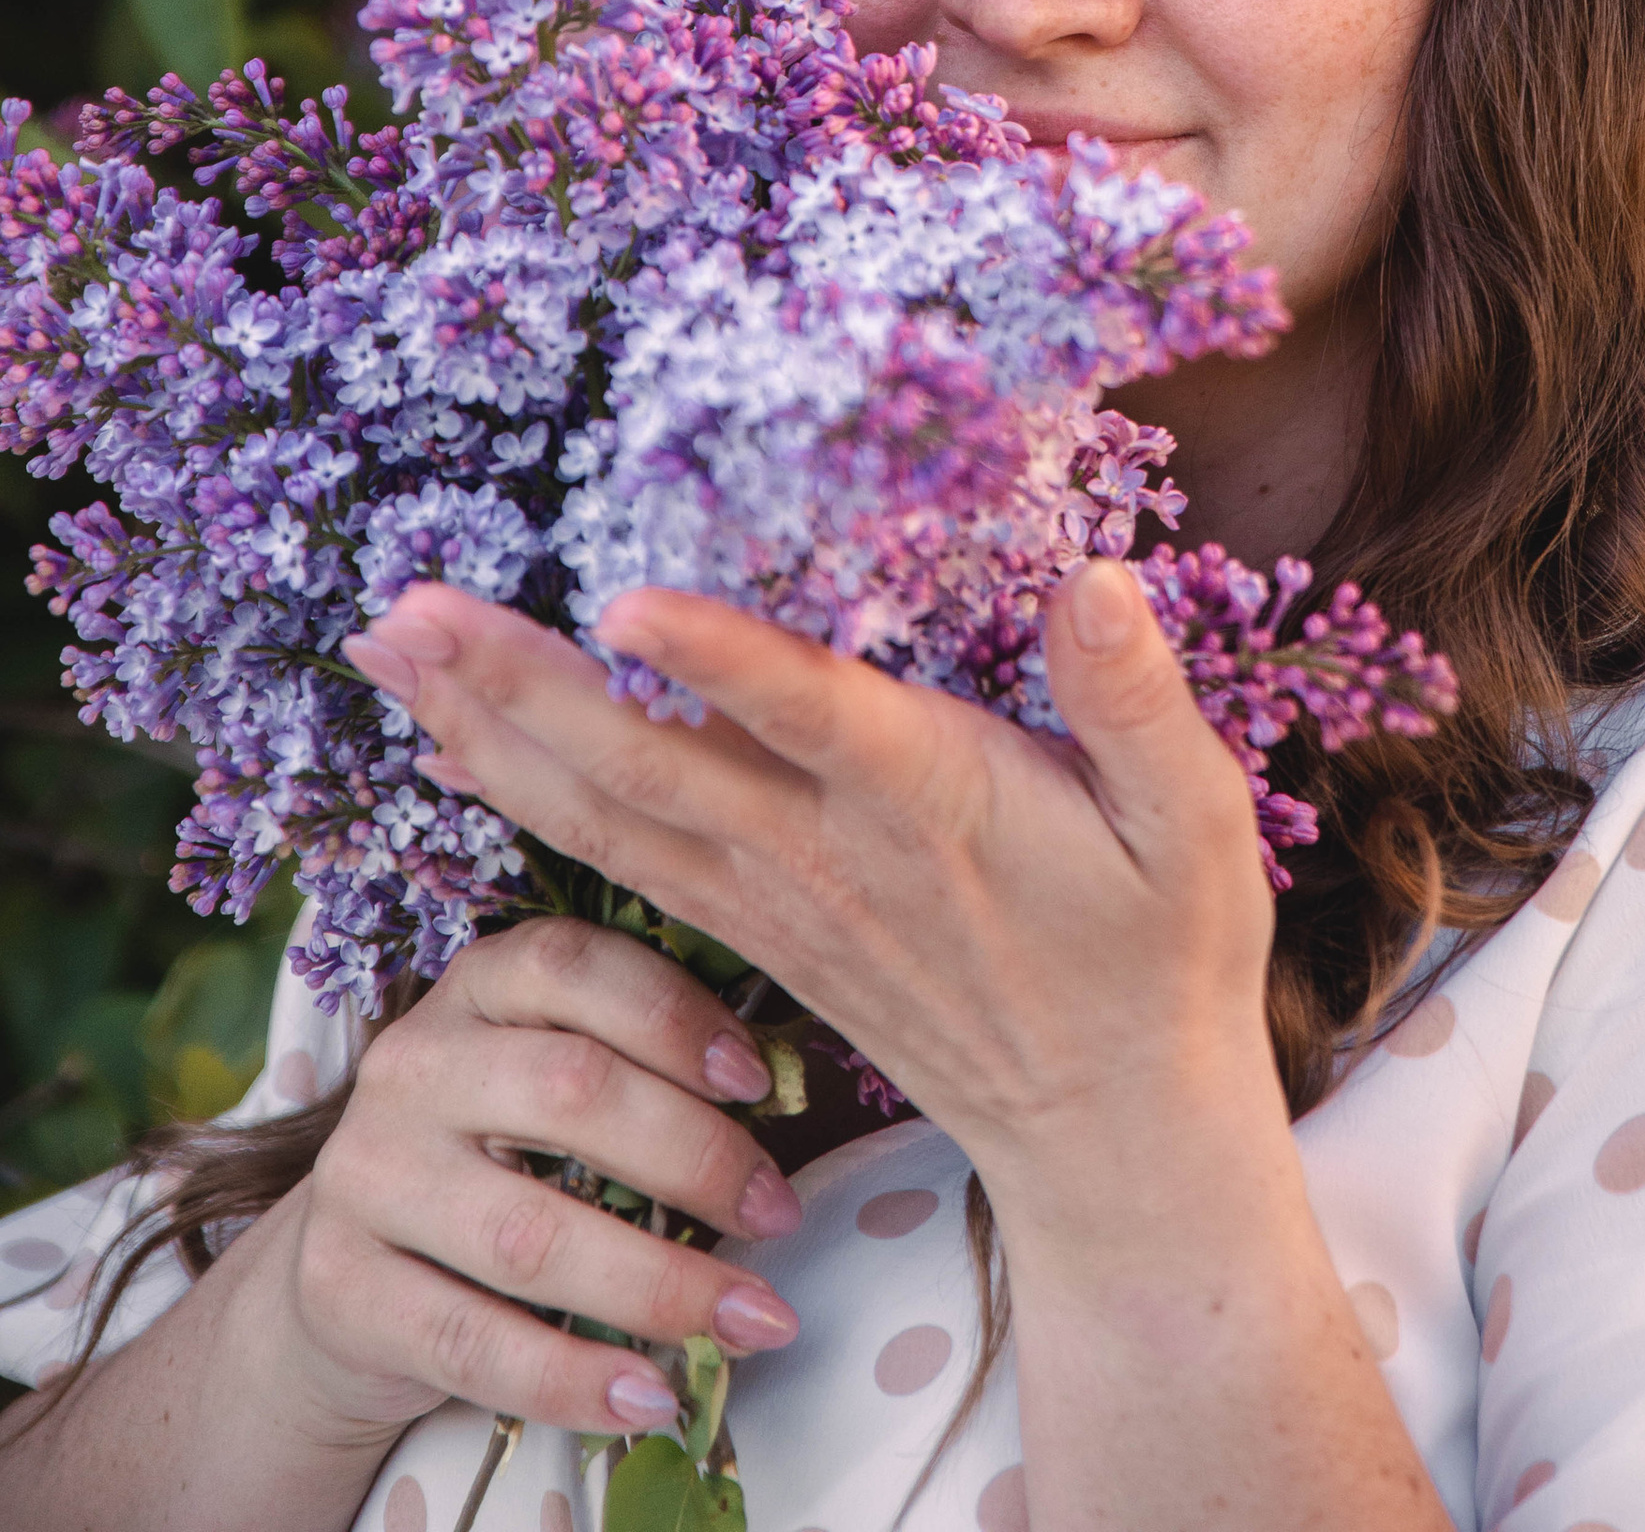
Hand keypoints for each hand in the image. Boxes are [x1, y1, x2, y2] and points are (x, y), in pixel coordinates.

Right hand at [270, 917, 805, 1445]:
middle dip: (696, 1157)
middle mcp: (411, 1066)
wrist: (343, 1270)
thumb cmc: (489, 1157)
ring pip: (531, 1233)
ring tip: (751, 1320)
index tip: (760, 1081)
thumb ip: (634, 1066)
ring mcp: (366, 1177)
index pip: (574, 965)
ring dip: (660, 1285)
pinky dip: (576, 1379)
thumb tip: (777, 1099)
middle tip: (777, 1213)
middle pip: (570, 1092)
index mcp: (474, 987)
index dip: (675, 1016)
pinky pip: (476, 1343)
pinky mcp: (342, 1290)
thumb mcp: (543, 1082)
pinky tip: (653, 1396)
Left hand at [350, 564, 1285, 1217]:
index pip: (812, 719)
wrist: (1106, 1129)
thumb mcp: (1193, 824)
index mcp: (931, 802)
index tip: (624, 599)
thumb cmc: (1158, 953)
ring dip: (487, 729)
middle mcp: (823, 851)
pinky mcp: (751, 927)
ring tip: (387, 652)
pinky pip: (613, 856)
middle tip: (407, 610)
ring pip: (603, 811)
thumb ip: (1138, 701)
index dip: (721, 662)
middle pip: (647, 767)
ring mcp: (773, 897)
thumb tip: (1093, 579)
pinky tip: (457, 744)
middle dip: (520, 684)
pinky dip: (524, 794)